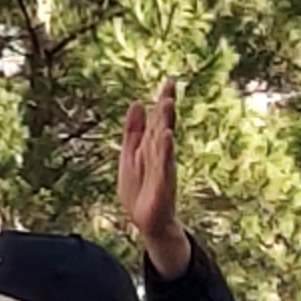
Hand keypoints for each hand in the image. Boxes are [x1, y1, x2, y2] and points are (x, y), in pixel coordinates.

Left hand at [114, 81, 189, 277]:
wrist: (146, 221)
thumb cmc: (140, 189)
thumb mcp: (129, 155)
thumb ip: (133, 131)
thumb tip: (136, 104)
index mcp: (151, 145)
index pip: (158, 119)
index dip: (162, 99)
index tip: (169, 80)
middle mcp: (159, 153)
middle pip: (163, 125)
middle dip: (166, 105)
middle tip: (171, 84)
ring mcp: (162, 167)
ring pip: (164, 141)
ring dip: (166, 122)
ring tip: (168, 102)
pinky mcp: (162, 184)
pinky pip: (164, 164)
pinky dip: (165, 150)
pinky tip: (168, 137)